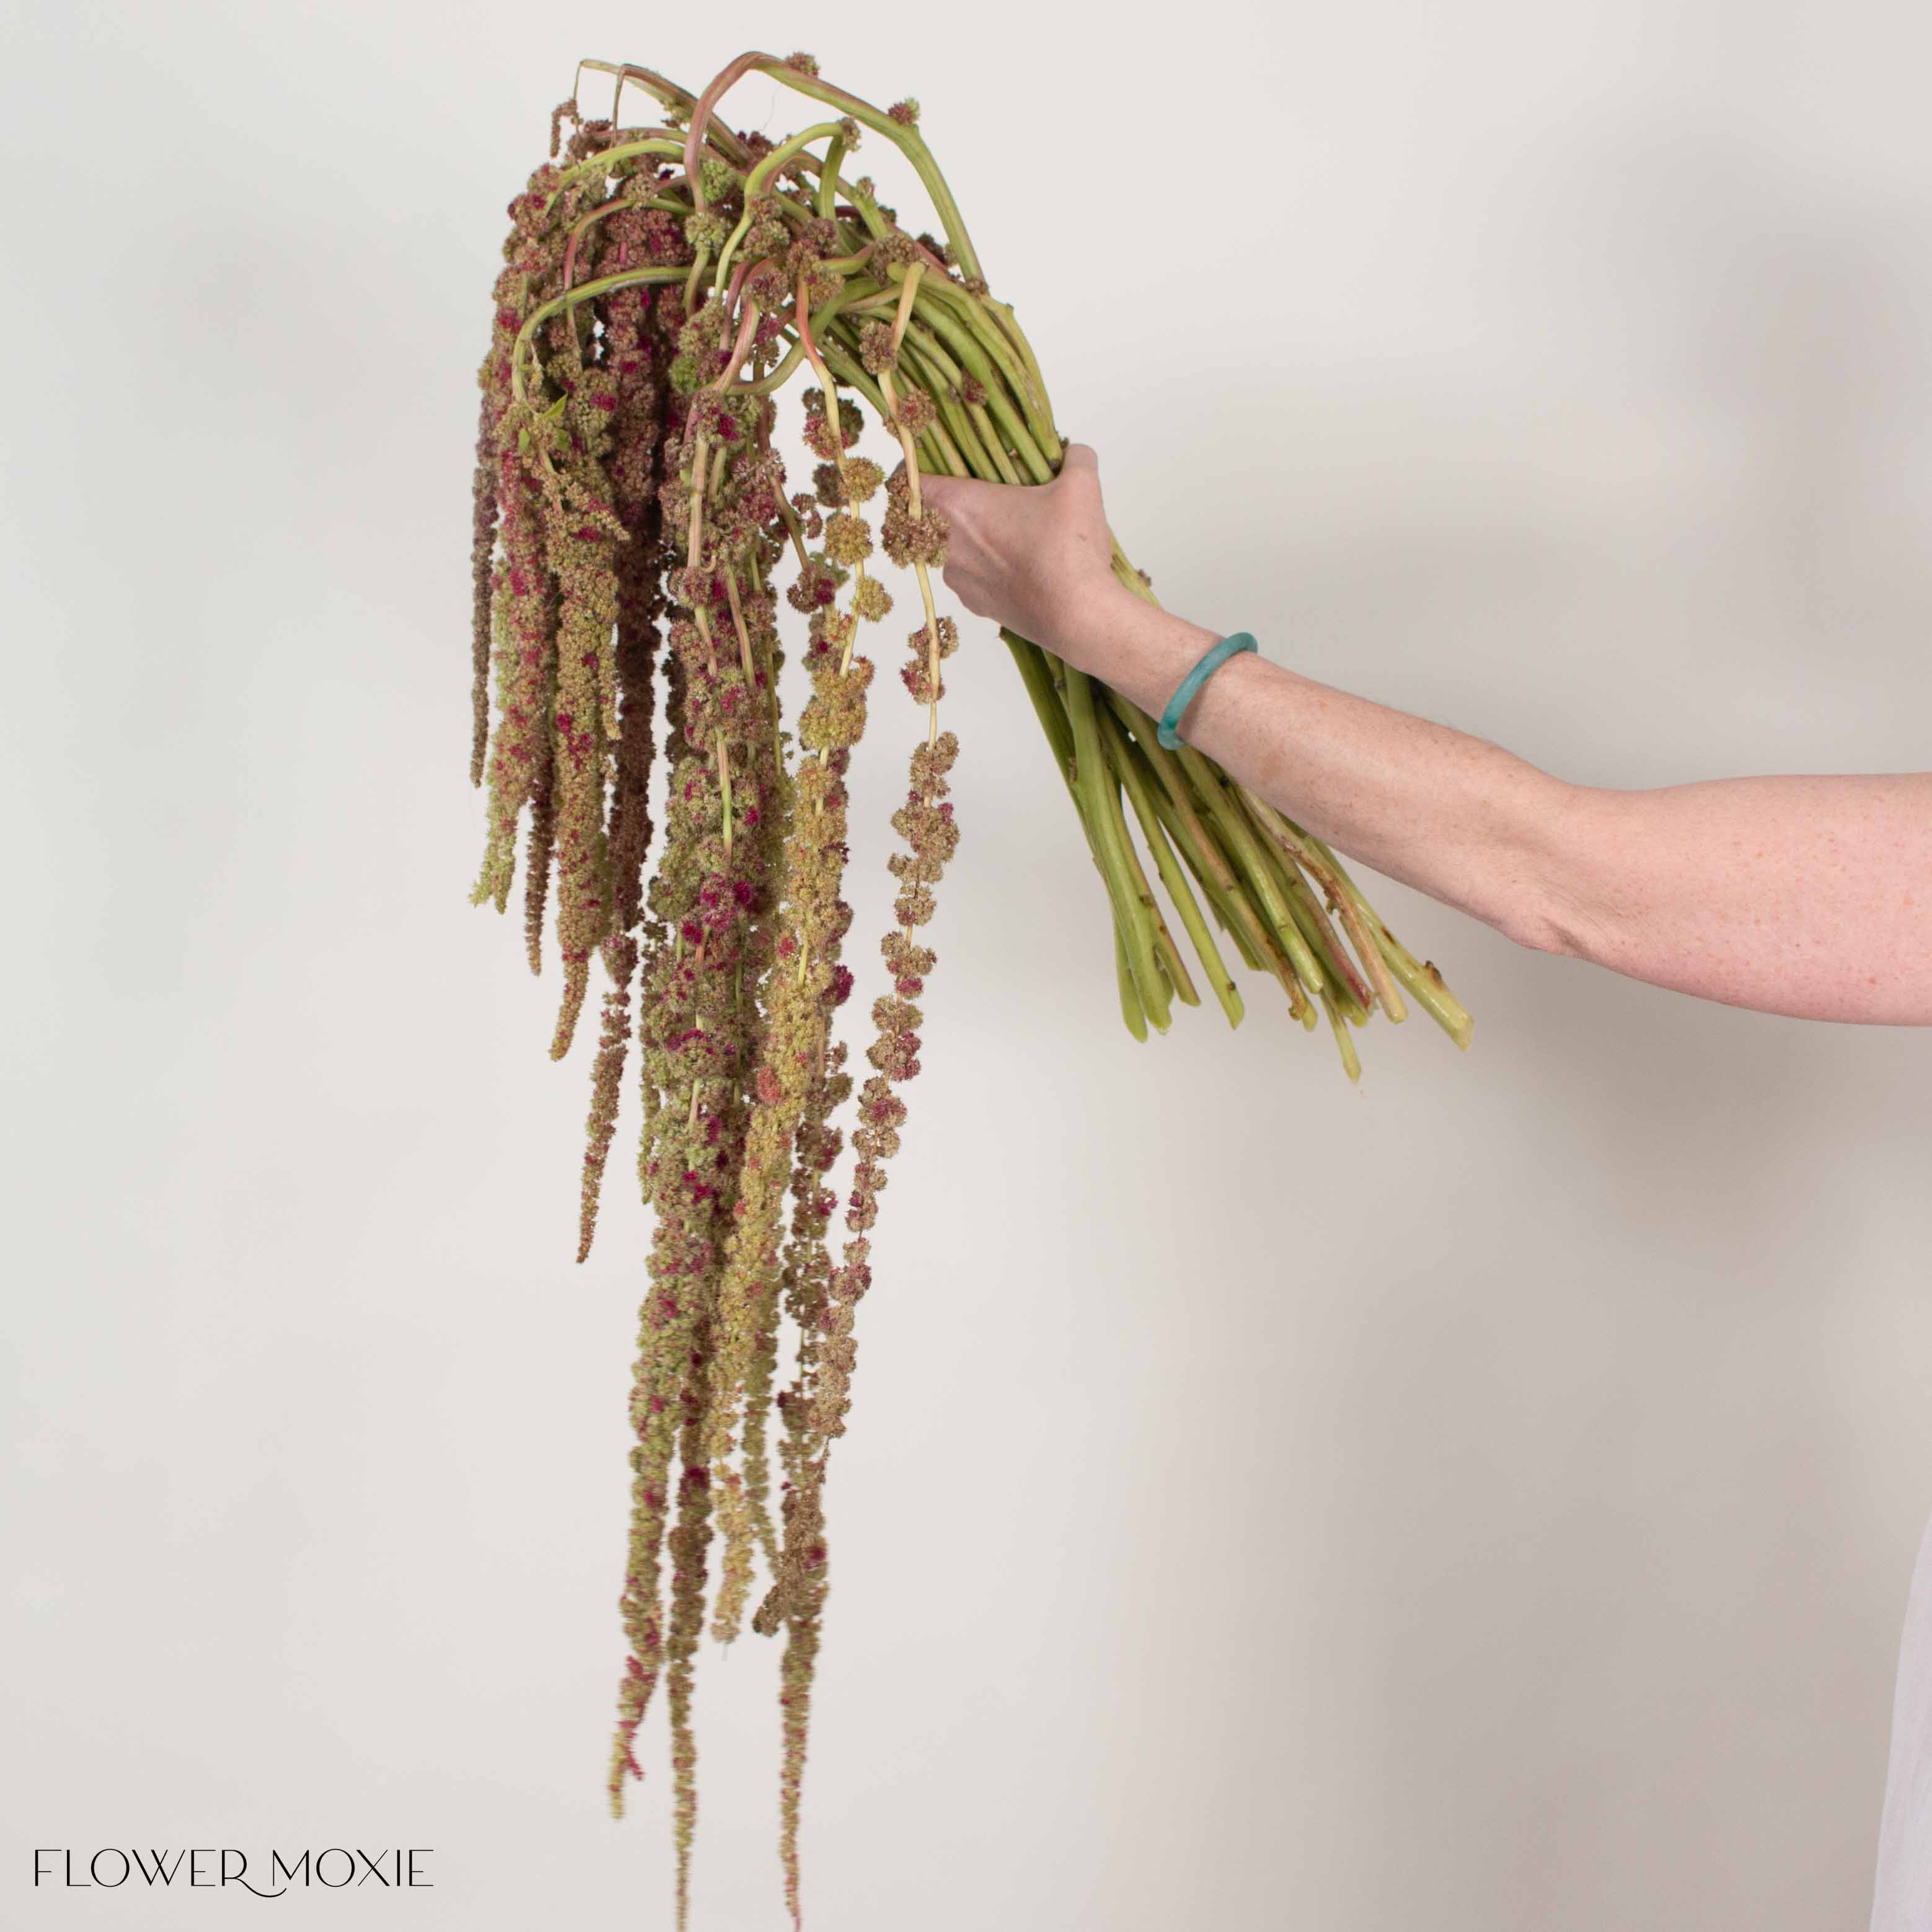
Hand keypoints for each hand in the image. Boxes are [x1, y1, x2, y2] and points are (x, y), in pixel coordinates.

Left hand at [919, 444, 1127, 672]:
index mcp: (956, 507)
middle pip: (927, 516)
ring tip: (1009, 532)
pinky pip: (970, 577)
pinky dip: (985, 568)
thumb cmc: (1069, 548)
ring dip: (970, 538)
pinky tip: (1017, 564)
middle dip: (950, 503)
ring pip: (950, 549)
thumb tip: (1075, 452)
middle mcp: (946, 546)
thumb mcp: (1080, 486)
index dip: (912, 468)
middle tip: (983, 495)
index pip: (905, 481)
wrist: (1079, 616)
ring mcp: (958, 580)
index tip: (932, 464)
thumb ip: (1075, 457)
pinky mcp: (975, 606)